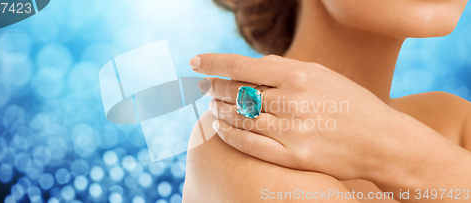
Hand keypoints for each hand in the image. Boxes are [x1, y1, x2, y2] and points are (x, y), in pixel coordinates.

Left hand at [190, 53, 405, 180]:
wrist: (382, 141)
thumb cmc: (351, 103)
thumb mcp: (323, 75)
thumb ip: (286, 68)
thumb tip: (252, 64)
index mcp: (298, 74)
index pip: (242, 65)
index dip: (213, 63)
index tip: (195, 62)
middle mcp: (292, 100)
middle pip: (236, 92)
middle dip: (214, 88)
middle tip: (205, 88)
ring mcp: (291, 130)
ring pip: (239, 118)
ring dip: (219, 111)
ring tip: (212, 107)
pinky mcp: (293, 156)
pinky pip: (249, 144)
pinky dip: (229, 134)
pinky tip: (220, 128)